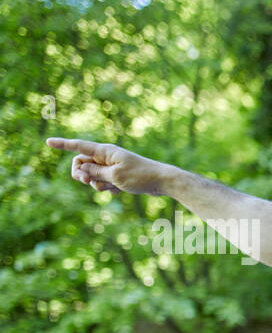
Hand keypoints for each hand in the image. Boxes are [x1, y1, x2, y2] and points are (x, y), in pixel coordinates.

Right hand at [46, 137, 173, 195]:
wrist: (162, 182)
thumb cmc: (140, 176)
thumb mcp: (114, 176)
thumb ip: (95, 172)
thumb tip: (81, 168)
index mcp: (105, 151)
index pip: (79, 146)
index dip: (63, 145)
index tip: (48, 141)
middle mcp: (107, 156)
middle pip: (82, 164)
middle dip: (81, 174)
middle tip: (85, 182)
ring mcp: (112, 166)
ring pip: (93, 176)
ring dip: (98, 184)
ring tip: (113, 187)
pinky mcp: (118, 176)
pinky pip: (104, 183)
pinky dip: (108, 188)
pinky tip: (119, 191)